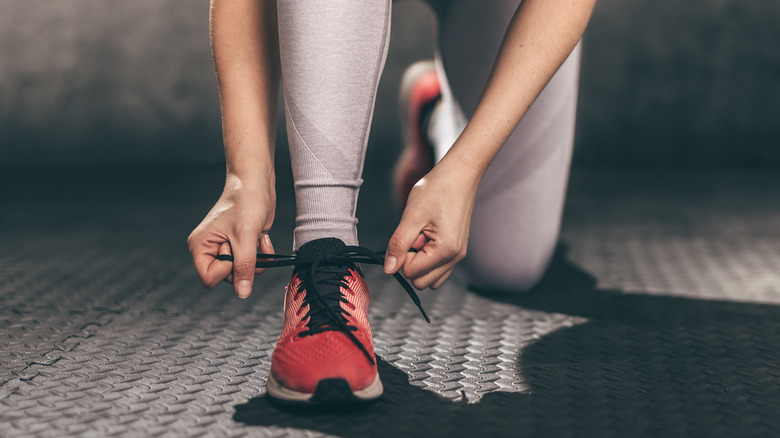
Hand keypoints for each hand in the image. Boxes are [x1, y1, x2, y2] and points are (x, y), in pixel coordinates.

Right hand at [187, 174, 275, 298]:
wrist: (257, 184)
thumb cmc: (246, 202)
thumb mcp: (245, 237)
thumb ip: (244, 267)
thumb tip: (243, 294)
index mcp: (200, 246)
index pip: (208, 279)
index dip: (226, 271)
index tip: (233, 250)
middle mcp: (210, 249)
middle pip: (227, 278)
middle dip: (244, 264)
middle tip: (245, 242)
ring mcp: (227, 248)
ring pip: (243, 274)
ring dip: (256, 260)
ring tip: (256, 239)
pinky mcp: (242, 246)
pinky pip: (253, 264)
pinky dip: (262, 254)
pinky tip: (262, 237)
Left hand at [384, 157, 481, 289]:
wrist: (459, 174)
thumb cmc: (437, 189)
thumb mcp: (411, 216)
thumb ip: (398, 245)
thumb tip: (389, 270)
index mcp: (446, 251)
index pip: (411, 273)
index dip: (403, 255)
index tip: (410, 233)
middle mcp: (455, 257)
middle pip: (421, 281)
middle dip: (411, 261)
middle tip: (416, 234)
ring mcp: (458, 255)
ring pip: (430, 278)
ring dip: (420, 261)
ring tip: (423, 234)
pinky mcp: (457, 250)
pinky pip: (438, 269)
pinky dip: (428, 258)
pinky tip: (429, 236)